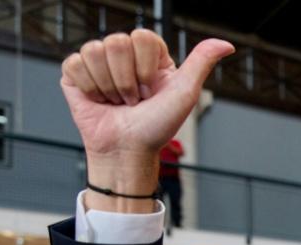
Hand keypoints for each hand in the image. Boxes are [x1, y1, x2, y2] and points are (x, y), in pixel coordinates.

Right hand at [60, 30, 233, 201]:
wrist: (127, 152)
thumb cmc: (157, 127)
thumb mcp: (185, 93)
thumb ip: (202, 62)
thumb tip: (226, 45)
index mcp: (149, 55)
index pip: (142, 37)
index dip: (145, 68)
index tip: (151, 91)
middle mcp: (124, 55)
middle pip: (116, 42)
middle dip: (127, 81)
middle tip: (133, 101)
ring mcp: (99, 64)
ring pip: (94, 51)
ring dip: (108, 86)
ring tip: (117, 102)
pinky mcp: (75, 75)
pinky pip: (74, 63)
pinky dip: (89, 88)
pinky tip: (99, 101)